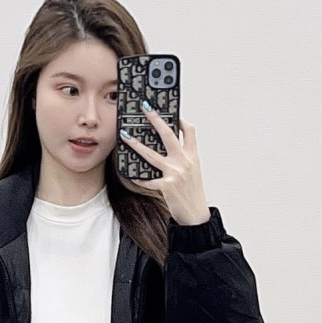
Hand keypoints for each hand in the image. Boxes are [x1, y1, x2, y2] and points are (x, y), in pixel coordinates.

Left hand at [118, 108, 210, 225]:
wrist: (196, 214)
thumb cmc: (193, 192)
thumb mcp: (193, 170)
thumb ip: (184, 157)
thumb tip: (170, 146)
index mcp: (192, 156)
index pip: (189, 131)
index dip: (180, 119)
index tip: (171, 112)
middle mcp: (184, 161)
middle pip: (168, 135)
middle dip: (155, 119)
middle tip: (145, 108)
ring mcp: (175, 173)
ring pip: (151, 154)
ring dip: (136, 144)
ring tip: (125, 136)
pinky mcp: (166, 186)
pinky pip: (147, 179)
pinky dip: (138, 177)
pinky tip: (129, 174)